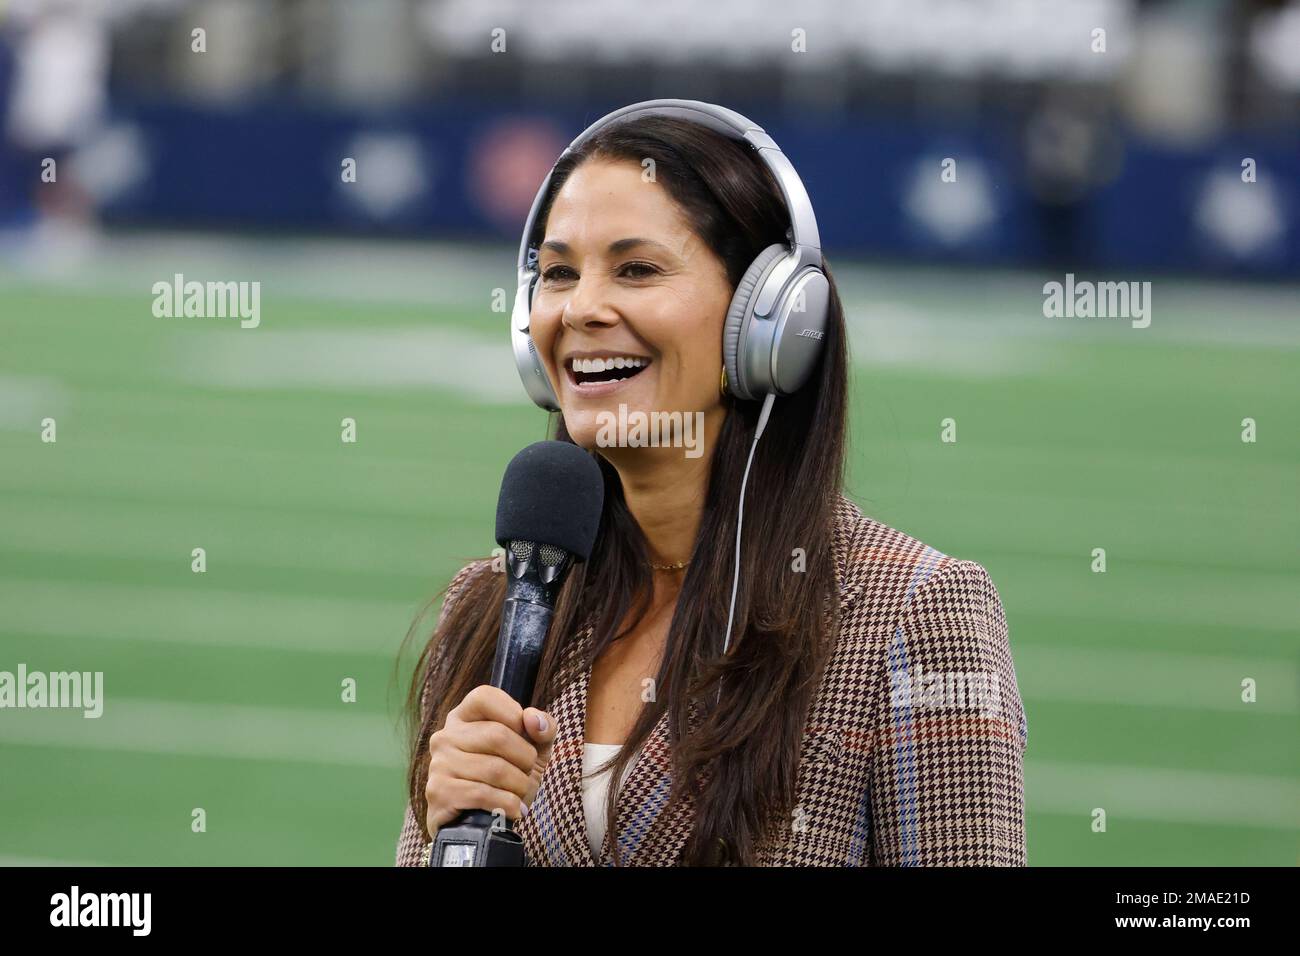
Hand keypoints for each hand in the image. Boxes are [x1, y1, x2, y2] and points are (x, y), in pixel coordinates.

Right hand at [424, 684, 556, 835]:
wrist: (483, 824)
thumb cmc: (507, 777)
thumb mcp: (533, 748)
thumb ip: (543, 727)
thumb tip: (534, 721)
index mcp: (464, 716)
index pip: (485, 696)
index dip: (513, 713)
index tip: (524, 734)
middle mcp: (446, 736)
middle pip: (497, 735)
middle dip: (525, 759)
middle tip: (527, 772)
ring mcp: (439, 764)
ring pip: (494, 768)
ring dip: (519, 786)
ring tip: (519, 793)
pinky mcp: (439, 792)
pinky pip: (483, 794)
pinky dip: (507, 804)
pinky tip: (512, 809)